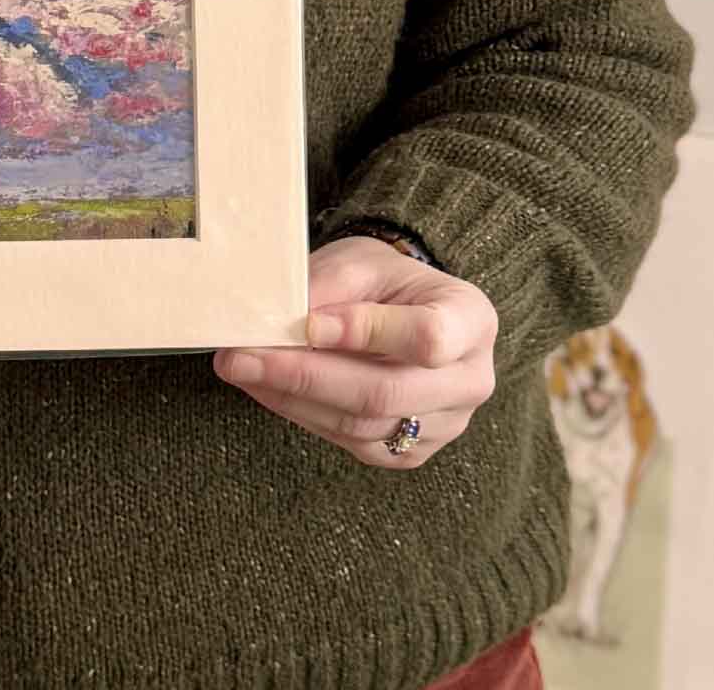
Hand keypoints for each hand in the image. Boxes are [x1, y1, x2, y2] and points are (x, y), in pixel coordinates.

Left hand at [212, 235, 497, 468]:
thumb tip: (284, 324)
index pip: (428, 337)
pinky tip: (268, 389)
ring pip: (364, 425)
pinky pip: (354, 443)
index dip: (367, 333)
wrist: (403, 308)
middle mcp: (471, 380)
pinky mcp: (412, 451)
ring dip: (293, 398)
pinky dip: (304, 416)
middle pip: (387, 392)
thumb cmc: (385, 280)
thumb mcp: (361, 262)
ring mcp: (446, 425)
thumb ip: (330, 288)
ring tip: (241, 369)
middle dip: (305, 375)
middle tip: (241, 356)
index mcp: (471, 319)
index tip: (308, 323)